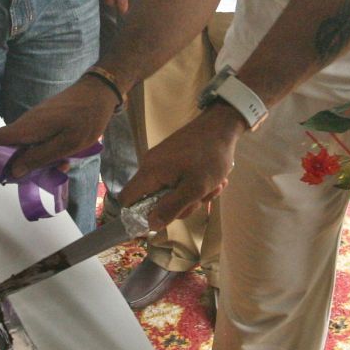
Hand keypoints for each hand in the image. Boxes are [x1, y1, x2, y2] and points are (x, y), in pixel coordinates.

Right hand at [0, 76, 117, 179]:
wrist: (99, 92)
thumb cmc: (86, 118)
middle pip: (8, 147)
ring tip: (60, 166)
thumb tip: (13, 171)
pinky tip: (64, 157)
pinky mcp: (44, 121)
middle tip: (39, 177)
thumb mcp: (66, 145)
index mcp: (27, 128)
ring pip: (24, 146)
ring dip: (36, 160)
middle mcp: (26, 124)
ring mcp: (34, 122)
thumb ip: (39, 158)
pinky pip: (36, 140)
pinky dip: (45, 152)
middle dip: (19, 166)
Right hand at [122, 106, 241, 228]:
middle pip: (153, 198)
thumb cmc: (209, 157)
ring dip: (191, 195)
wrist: (222, 126)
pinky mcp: (174, 157)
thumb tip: (151, 224)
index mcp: (150, 172)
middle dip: (178, 205)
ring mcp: (162, 161)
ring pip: (170, 190)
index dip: (138, 214)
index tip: (161, 219)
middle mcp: (151, 166)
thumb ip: (171, 208)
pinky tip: (213, 180)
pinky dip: (194, 184)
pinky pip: (178, 179)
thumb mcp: (194, 188)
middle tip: (199, 200)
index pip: (127, 199)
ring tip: (213, 187)